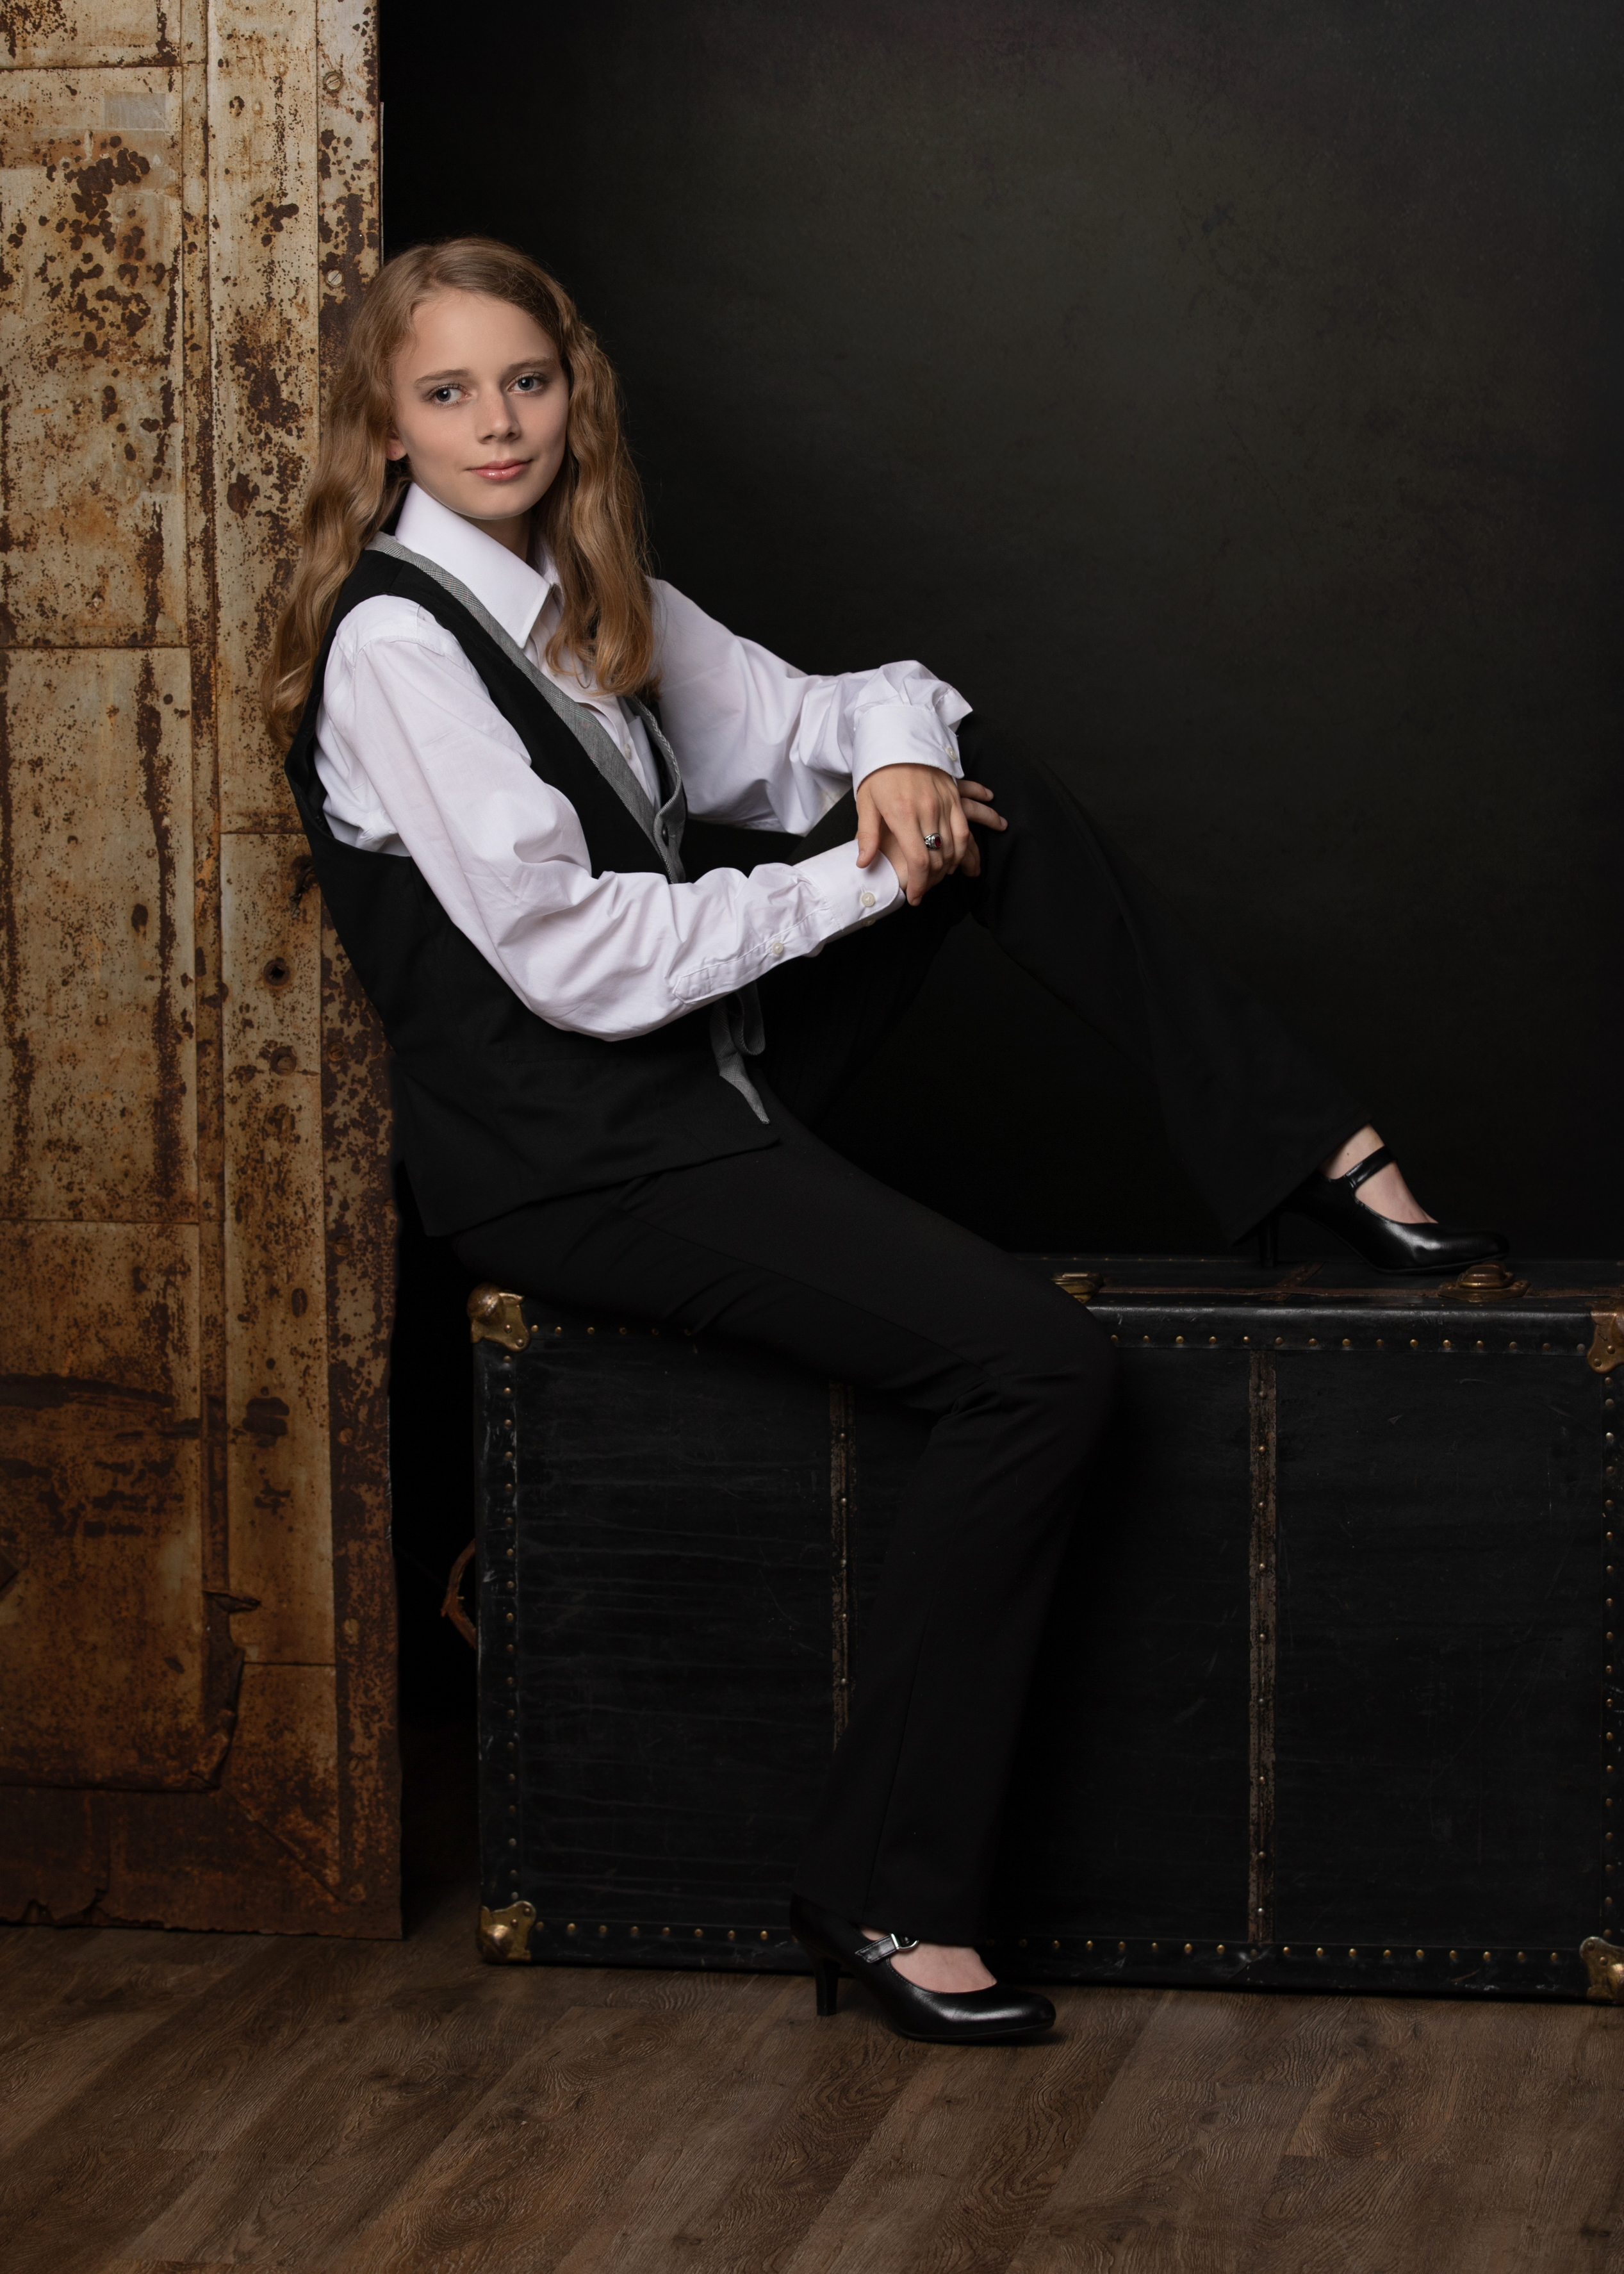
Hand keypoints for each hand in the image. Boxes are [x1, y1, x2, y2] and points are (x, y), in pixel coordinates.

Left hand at [855, 765, 1007, 905]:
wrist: (898, 736)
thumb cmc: (879, 772)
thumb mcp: (866, 803)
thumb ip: (867, 835)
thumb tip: (863, 864)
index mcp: (903, 815)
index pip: (919, 860)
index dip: (920, 884)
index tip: (916, 897)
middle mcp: (927, 810)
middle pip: (939, 856)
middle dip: (934, 879)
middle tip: (926, 888)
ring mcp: (943, 801)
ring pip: (956, 844)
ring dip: (952, 865)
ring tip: (944, 876)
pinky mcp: (953, 794)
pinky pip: (966, 825)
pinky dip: (967, 845)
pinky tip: (963, 855)